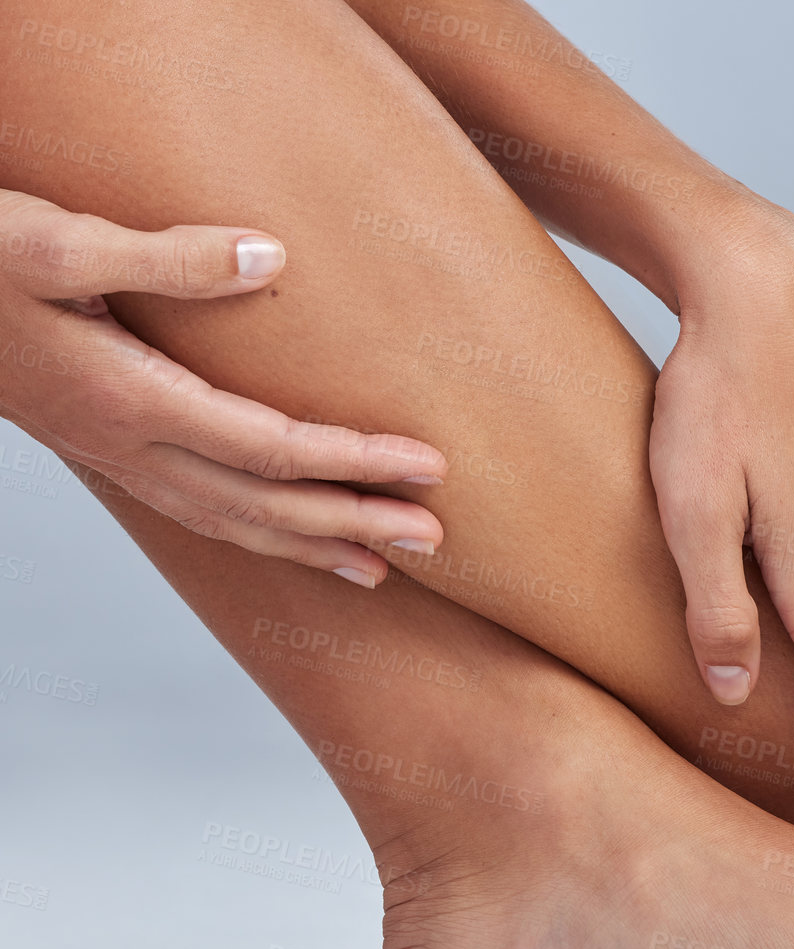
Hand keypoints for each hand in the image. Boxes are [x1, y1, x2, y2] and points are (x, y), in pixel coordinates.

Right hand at [0, 189, 446, 586]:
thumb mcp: (60, 240)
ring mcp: (115, 456)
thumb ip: (168, 254)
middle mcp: (130, 444)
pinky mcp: (106, 450)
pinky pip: (198, 512)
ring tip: (381, 566)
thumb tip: (270, 257)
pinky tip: (286, 538)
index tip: (428, 466)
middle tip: (437, 540)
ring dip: (311, 546)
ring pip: (231, 523)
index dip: (355, 461)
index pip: (273, 448)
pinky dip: (255, 535)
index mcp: (132, 399)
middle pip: (265, 504)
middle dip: (354, 523)